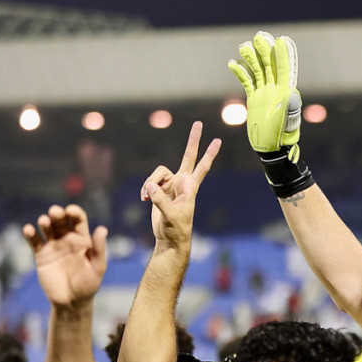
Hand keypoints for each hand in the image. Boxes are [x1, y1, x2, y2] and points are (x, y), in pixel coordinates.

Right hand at [23, 204, 107, 307]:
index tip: (70, 210)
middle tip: (55, 212)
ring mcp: (53, 246)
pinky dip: (30, 234)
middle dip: (57, 214)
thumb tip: (102, 228)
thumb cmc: (89, 284)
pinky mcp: (41, 255)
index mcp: (83, 239)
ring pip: (47, 228)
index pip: (78, 220)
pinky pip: (34, 241)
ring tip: (44, 221)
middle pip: (61, 221)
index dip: (74, 212)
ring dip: (44, 221)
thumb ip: (99, 248)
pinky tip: (29, 230)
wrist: (71, 301)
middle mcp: (67, 239)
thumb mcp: (97, 267)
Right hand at [139, 122, 220, 250]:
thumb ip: (159, 200)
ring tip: (146, 197)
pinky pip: (149, 182)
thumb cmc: (176, 229)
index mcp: (190, 187)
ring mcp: (170, 185)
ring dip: (149, 183)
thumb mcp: (170, 216)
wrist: (169, 238)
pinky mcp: (159, 189)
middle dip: (193, 141)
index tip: (218, 141)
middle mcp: (182, 182)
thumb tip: (150, 186)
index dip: (209, 154)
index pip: (202, 167)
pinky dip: (145, 189)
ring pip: (157, 173)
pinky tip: (143, 199)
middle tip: (199, 123)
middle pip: (188, 156)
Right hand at [228, 31, 300, 153]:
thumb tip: (292, 93)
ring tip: (244, 46)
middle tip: (260, 37)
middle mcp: (275, 90)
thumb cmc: (283, 137)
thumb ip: (290, 108)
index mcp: (285, 93)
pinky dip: (240, 73)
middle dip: (265, 51)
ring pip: (257, 71)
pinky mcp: (254, 99)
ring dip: (251, 58)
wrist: (271, 147)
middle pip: (270, 66)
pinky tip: (232, 63)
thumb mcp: (288, 124)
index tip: (281, 40)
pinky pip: (247, 82)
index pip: (284, 70)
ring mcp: (264, 93)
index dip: (283, 55)